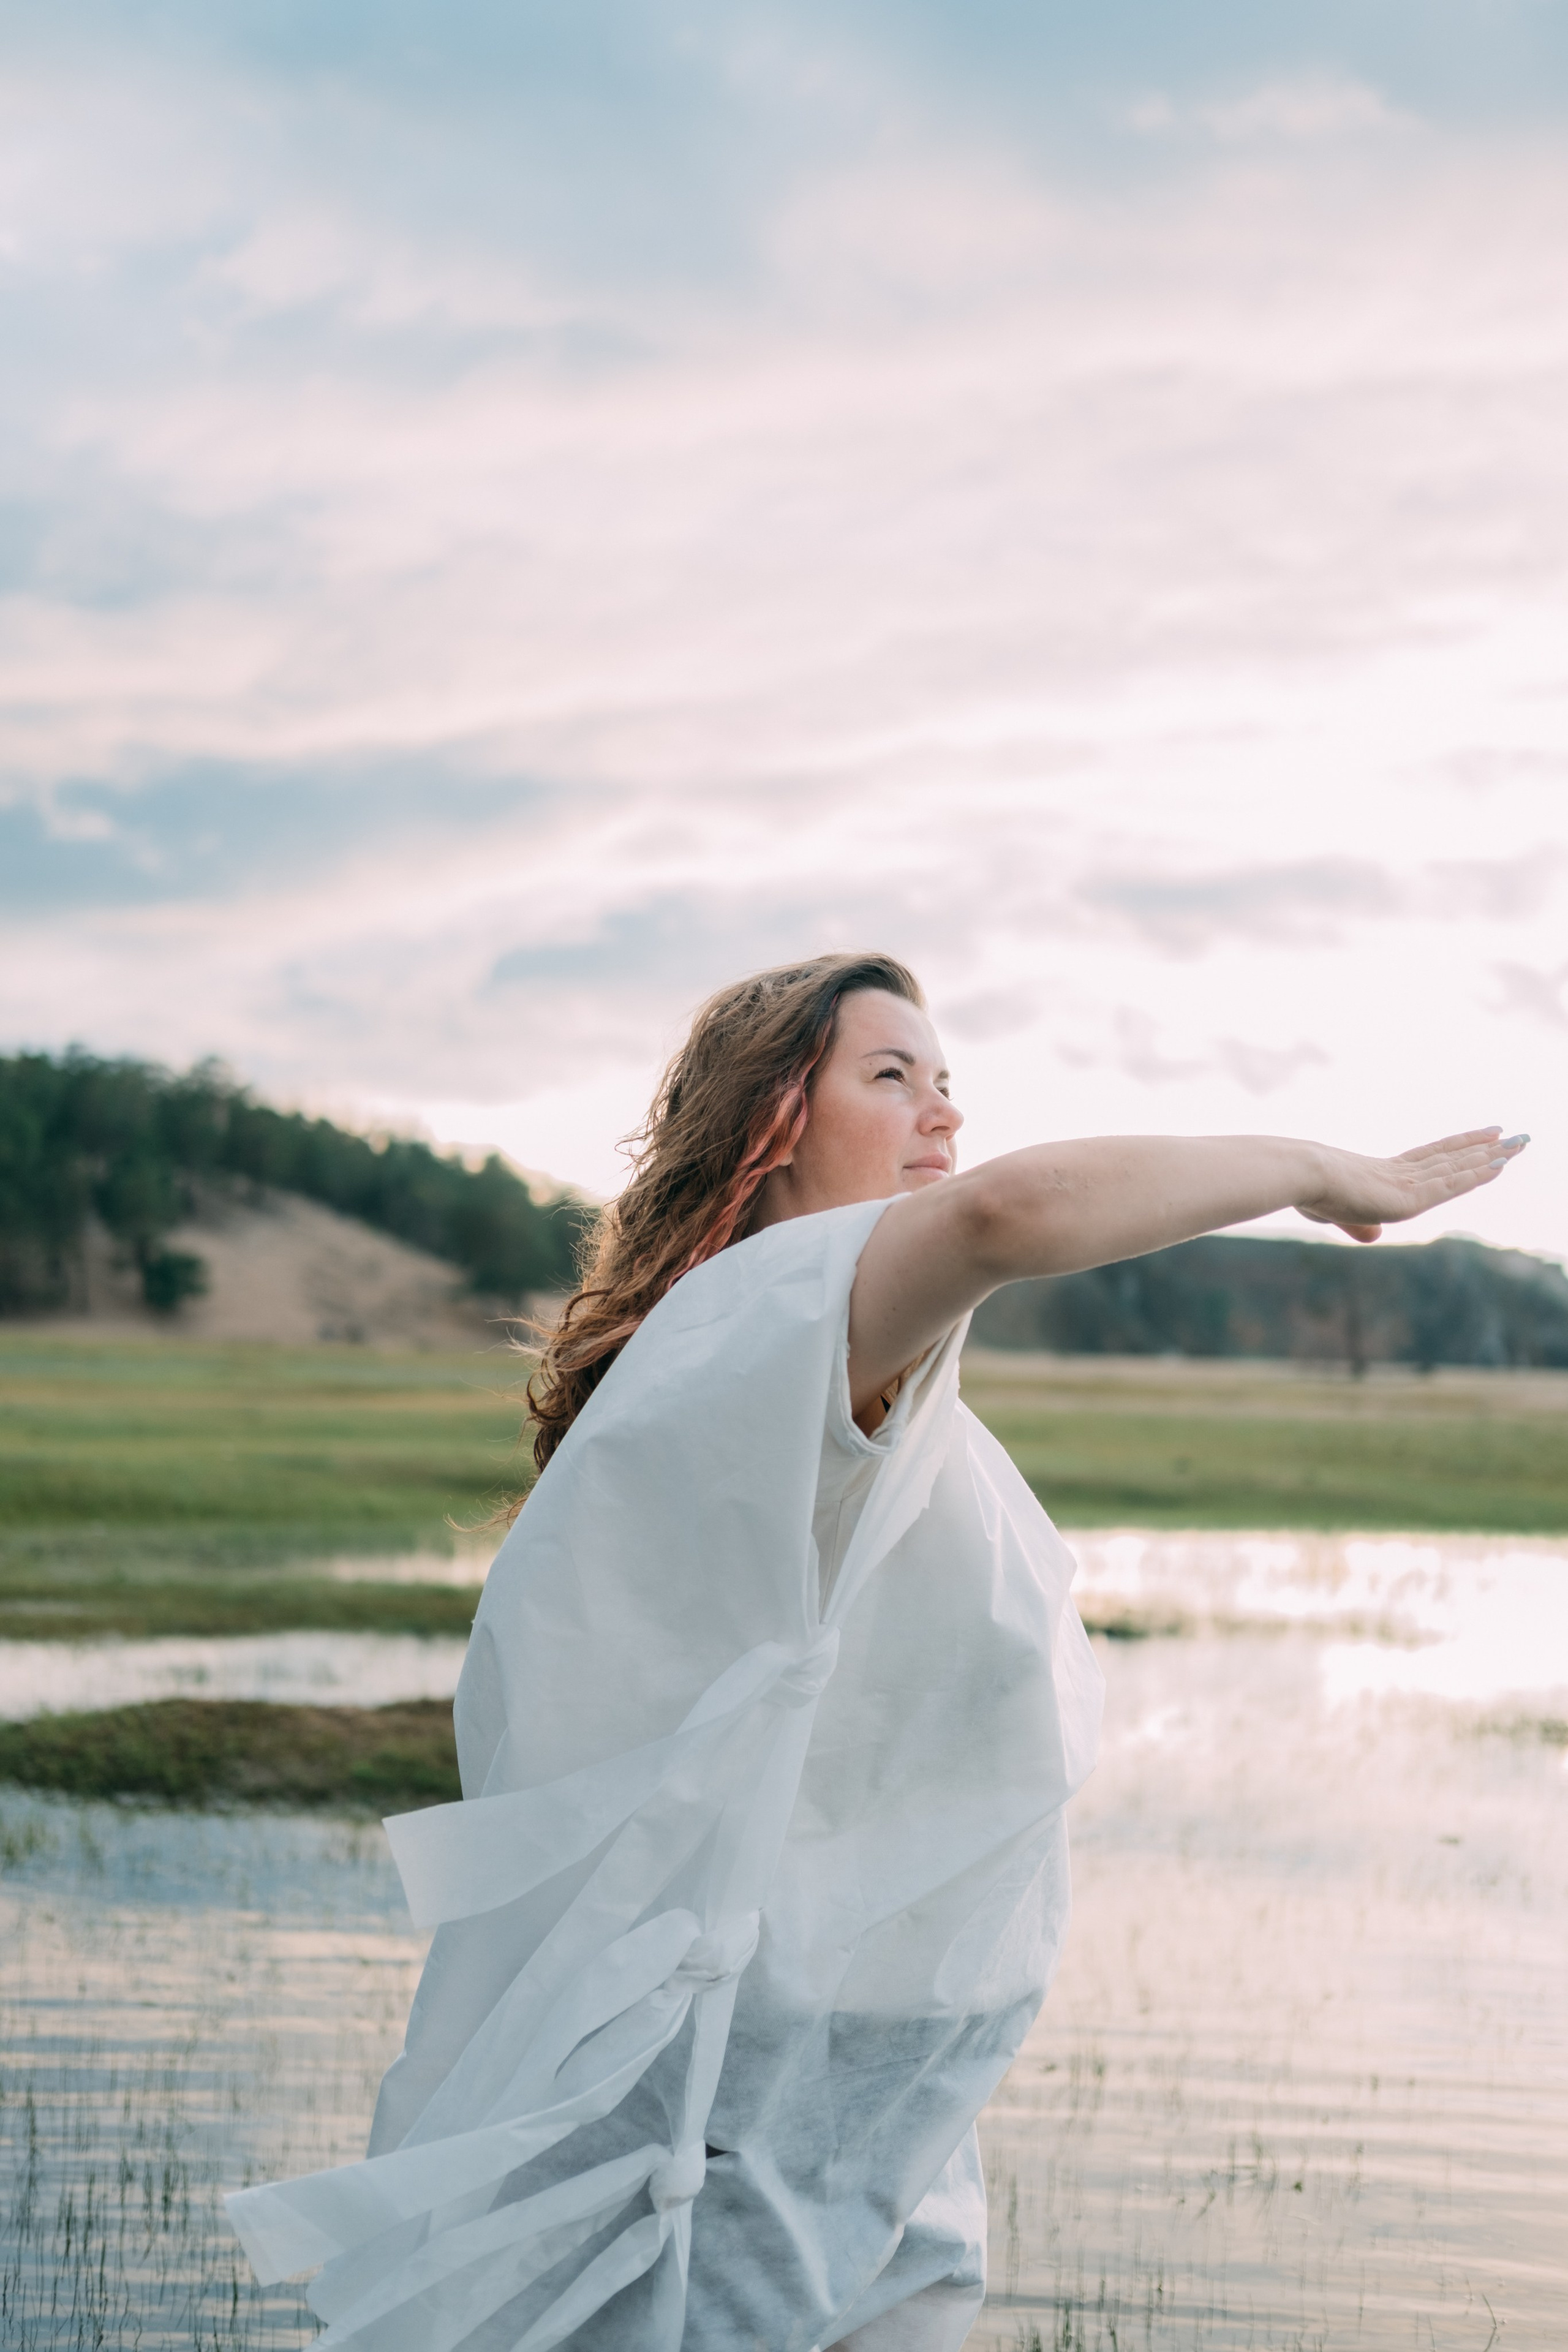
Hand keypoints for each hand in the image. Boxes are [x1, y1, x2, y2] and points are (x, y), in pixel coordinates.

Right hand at [1296, 1128, 1528, 1242]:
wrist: (1300, 1175)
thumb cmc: (1307, 1190)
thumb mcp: (1333, 1212)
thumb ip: (1358, 1225)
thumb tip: (1374, 1237)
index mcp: (1383, 1174)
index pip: (1429, 1159)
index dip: (1456, 1149)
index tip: (1480, 1139)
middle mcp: (1400, 1173)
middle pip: (1451, 1157)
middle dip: (1482, 1148)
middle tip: (1513, 1136)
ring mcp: (1406, 1183)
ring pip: (1457, 1166)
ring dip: (1490, 1156)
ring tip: (1519, 1144)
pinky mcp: (1409, 1198)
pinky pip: (1450, 1184)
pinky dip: (1475, 1174)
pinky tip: (1498, 1165)